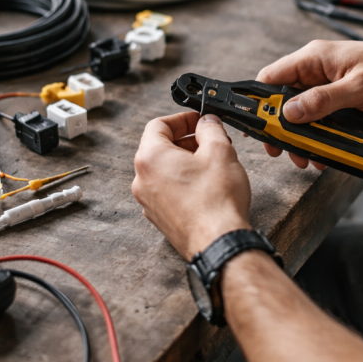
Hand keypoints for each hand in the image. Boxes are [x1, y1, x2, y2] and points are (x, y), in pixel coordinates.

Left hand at [132, 112, 251, 259]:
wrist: (218, 243)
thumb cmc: (216, 201)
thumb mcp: (220, 150)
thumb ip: (211, 129)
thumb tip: (207, 123)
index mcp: (150, 158)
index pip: (158, 125)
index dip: (182, 119)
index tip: (199, 120)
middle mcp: (142, 180)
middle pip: (159, 147)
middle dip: (186, 140)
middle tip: (210, 140)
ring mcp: (149, 201)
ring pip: (164, 170)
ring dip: (186, 161)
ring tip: (212, 162)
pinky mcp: (160, 217)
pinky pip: (167, 190)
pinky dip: (183, 181)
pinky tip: (206, 184)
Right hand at [256, 40, 362, 169]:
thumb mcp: (358, 87)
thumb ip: (322, 100)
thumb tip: (290, 112)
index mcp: (315, 58)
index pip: (273, 77)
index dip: (260, 101)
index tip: (256, 125)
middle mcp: (318, 72)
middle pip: (285, 101)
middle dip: (282, 128)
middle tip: (281, 150)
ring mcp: (330, 88)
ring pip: (303, 115)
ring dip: (303, 137)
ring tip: (306, 158)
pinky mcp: (343, 103)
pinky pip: (323, 122)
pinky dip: (321, 138)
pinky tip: (325, 155)